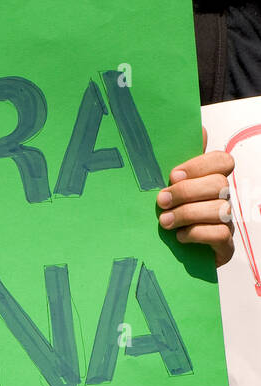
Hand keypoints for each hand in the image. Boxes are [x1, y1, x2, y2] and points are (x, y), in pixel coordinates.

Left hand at [156, 128, 233, 266]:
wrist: (164, 256)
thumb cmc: (166, 216)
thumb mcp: (165, 189)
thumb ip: (176, 164)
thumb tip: (197, 129)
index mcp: (210, 180)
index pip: (222, 161)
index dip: (200, 165)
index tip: (173, 175)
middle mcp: (223, 199)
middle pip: (219, 185)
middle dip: (186, 192)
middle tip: (160, 201)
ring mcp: (226, 222)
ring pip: (220, 209)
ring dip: (188, 214)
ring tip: (164, 222)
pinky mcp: (224, 246)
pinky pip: (220, 233)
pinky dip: (197, 233)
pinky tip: (180, 237)